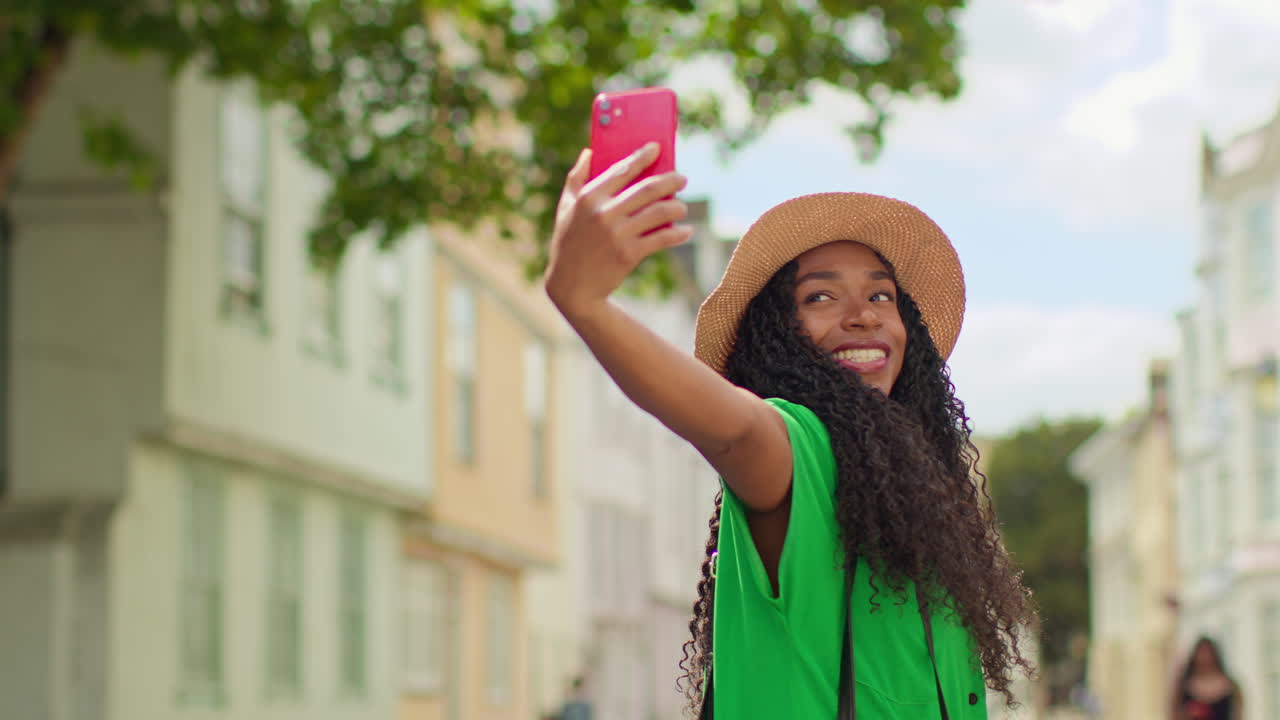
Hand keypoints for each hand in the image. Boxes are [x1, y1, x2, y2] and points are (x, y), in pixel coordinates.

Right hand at [544, 143, 691, 319]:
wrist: (571, 286)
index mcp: (588, 197)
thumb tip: (588, 151)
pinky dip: (679, 234)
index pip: (622, 169)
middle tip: (682, 179)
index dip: (642, 156)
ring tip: (681, 207)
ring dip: (677, 207)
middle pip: (648, 188)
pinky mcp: (629, 254)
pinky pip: (662, 238)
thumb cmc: (568, 243)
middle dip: (671, 181)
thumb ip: (575, 178)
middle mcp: (604, 213)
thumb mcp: (565, 208)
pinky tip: (686, 231)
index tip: (657, 148)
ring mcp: (618, 234)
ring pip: (659, 212)